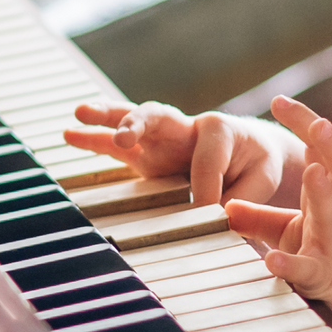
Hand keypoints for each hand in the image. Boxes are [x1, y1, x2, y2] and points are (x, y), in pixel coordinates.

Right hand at [63, 100, 290, 204]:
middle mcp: (186, 126)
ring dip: (107, 119)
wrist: (255, 154)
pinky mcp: (147, 153)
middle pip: (159, 117)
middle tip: (123, 137)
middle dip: (140, 125)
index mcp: (220, 129)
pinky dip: (95, 139)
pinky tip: (69, 134)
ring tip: (79, 113)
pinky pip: (118, 144)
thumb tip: (217, 218)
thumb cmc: (259, 165)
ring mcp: (162, 138)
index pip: (205, 161)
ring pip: (132, 122)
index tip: (211, 213)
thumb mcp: (262, 179)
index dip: (206, 189)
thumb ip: (242, 196)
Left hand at [225, 97, 331, 331]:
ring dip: (324, 193)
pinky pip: (309, 269)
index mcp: (331, 195)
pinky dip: (290, 265)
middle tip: (316, 123)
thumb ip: (258, 216)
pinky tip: (271, 261)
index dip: (306, 123)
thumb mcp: (291, 231)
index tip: (279, 100)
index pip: (324, 149)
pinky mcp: (327, 277)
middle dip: (331, 144)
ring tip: (312, 173)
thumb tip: (223, 202)